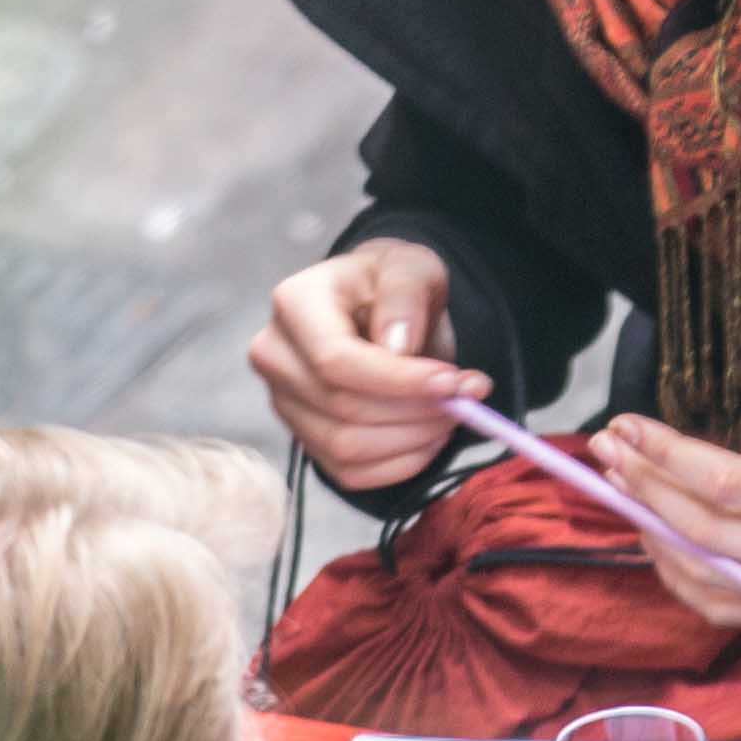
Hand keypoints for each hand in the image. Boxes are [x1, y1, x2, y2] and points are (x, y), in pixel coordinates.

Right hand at [246, 242, 475, 492]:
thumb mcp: (410, 266)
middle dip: (415, 411)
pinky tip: (429, 437)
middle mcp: (274, 356)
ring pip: (346, 447)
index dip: (398, 381)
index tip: (452, 383)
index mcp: (295, 304)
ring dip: (412, 440)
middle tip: (466, 399)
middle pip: (342, 408)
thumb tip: (398, 346)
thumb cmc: (390, 283)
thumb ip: (405, 294)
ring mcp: (283, 402)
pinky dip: (400, 464)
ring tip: (453, 414)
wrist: (375, 305)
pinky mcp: (304, 438)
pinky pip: (349, 473)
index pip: (336, 361)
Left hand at [589, 347, 740, 629]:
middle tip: (606, 448)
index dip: (665, 455)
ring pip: (704, 577)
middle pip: (700, 531)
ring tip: (623, 488)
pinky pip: (727, 608)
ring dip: (652, 533)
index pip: (725, 482)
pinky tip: (663, 543)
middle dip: (643, 487)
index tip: (626, 425)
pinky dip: (683, 579)